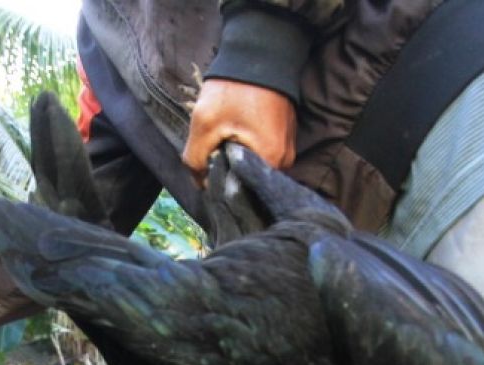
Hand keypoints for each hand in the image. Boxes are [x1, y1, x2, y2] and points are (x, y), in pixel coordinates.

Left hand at [182, 79, 296, 182]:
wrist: (258, 53)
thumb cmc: (233, 89)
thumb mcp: (204, 124)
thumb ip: (195, 161)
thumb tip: (200, 184)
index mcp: (270, 162)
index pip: (242, 192)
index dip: (220, 188)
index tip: (206, 175)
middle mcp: (285, 161)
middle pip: (250, 182)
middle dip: (228, 175)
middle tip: (211, 159)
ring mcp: (287, 149)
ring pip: (255, 168)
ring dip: (236, 162)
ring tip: (222, 145)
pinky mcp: (285, 137)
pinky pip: (262, 155)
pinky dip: (246, 151)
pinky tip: (233, 137)